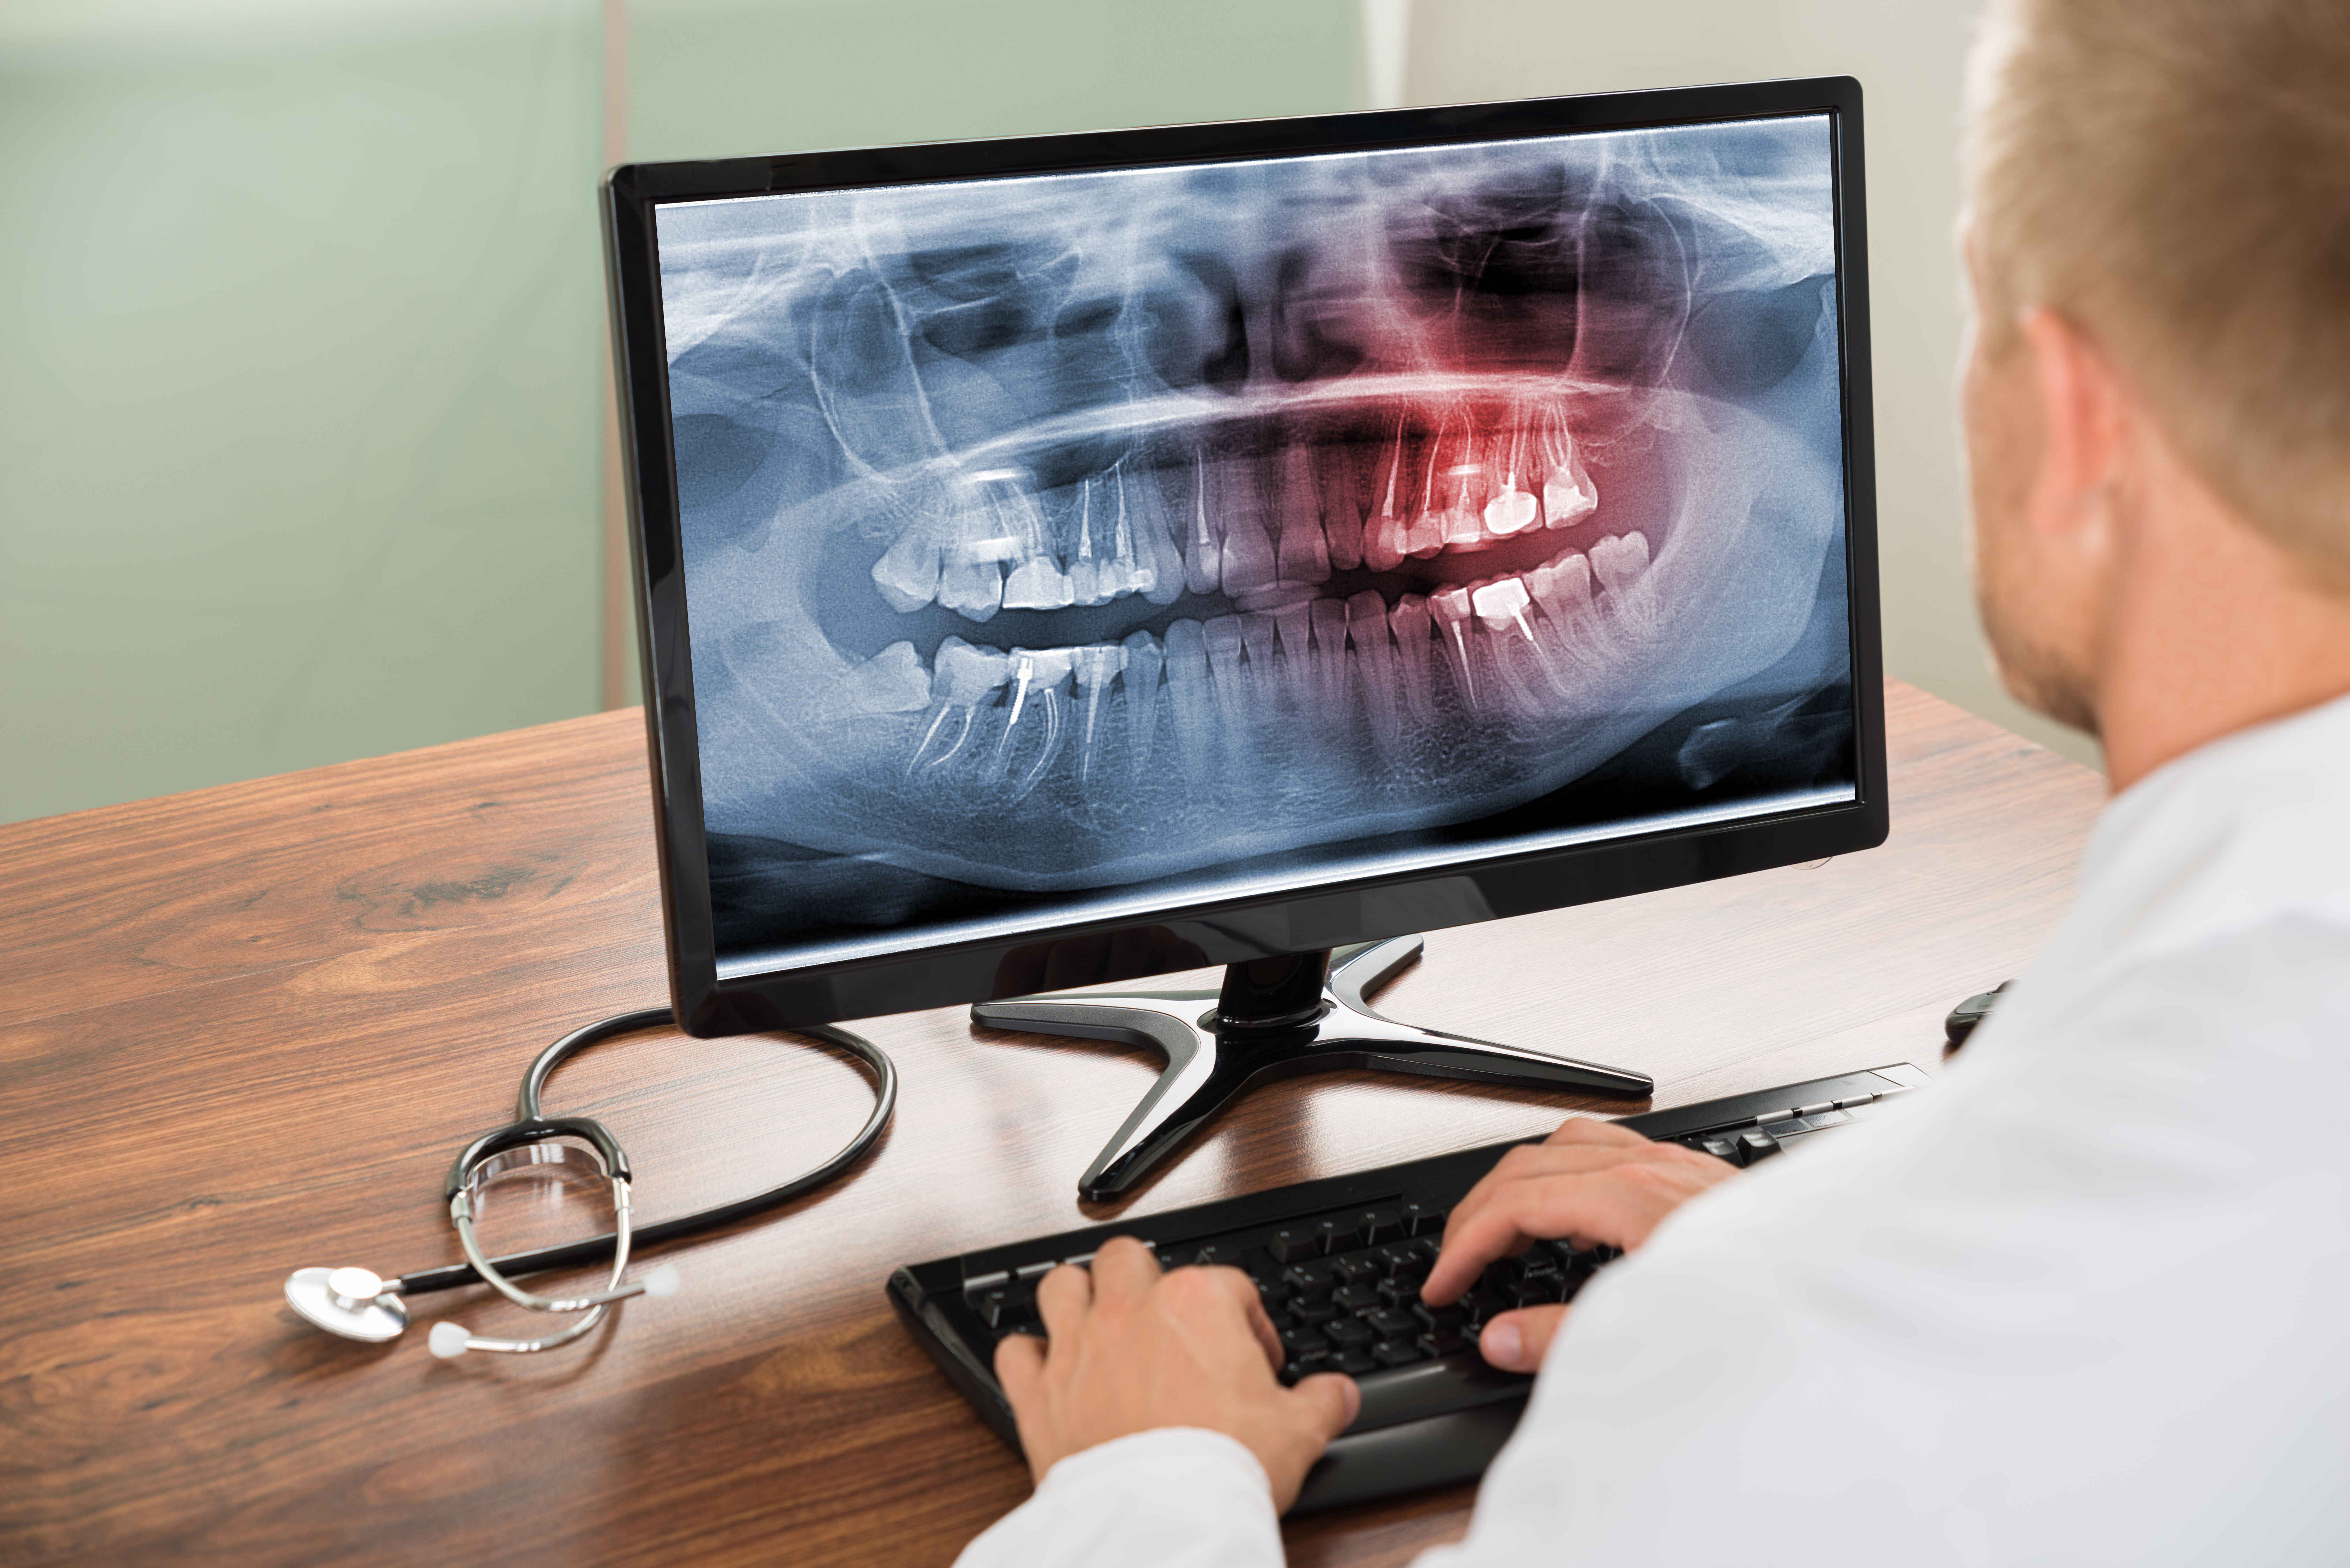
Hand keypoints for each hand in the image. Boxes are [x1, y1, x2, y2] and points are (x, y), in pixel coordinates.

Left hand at [994, 1236, 1360, 1510]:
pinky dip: (1027, 1358)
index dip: (1246, 1320)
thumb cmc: (1223, 1465)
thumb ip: (1322, 1402)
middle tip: (1162, 1316)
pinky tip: (1047, 1371)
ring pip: (1061, 1284)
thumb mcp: (1299, 1432)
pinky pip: (1016, 1352)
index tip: (1252, 1358)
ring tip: (1098, 1324)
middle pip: (1128, 1257)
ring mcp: (1079, 1348)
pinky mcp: (1040, 1394)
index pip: (1227, 1285)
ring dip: (1076, 1299)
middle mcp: (1131, 1312)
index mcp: (1197, 1305)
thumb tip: (1338, 1395)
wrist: (1164, 1516)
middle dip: (1143, 1278)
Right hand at [1421, 1117, 1736, 1372]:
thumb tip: (1500, 1338)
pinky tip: (1577, 1213)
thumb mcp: (1654, 1326)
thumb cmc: (1764, 1299)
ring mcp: (1675, 1164)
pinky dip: (1570, 1174)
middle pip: (1531, 1163)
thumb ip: (1567, 1336)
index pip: (1517, 1204)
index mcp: (1631, 1196)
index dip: (1467, 1244)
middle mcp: (1651, 1167)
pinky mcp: (1697, 1175)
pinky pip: (1612, 1149)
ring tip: (1502, 1228)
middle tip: (1455, 1259)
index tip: (1443, 1282)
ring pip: (1569, 1143)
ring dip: (1523, 1181)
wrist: (1845, 1286)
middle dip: (1481, 1210)